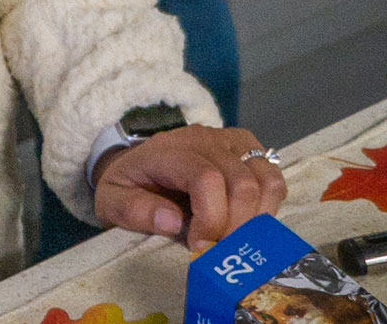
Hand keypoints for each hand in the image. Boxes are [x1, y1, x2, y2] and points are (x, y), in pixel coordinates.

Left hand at [93, 125, 286, 251]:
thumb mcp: (112, 200)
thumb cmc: (128, 185)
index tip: (199, 246)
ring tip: (232, 236)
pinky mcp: (249, 149)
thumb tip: (173, 221)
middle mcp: (204, 139)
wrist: (137, 165)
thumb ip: (134, 210)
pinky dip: (267, 206)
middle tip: (218, 247)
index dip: (212, 219)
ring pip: (265, 179)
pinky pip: (274, 178)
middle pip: (242, 183)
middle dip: (235, 226)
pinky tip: (245, 221)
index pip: (207, 179)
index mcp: (168, 150)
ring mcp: (230, 141)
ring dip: (256, 218)